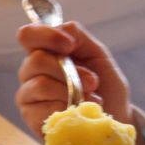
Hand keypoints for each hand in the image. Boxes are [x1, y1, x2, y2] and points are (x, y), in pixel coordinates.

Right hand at [16, 21, 132, 137]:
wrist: (115, 116)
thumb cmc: (105, 85)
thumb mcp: (99, 56)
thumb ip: (80, 37)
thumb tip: (63, 27)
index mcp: (46, 51)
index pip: (29, 35)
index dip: (47, 36)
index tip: (70, 45)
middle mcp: (32, 71)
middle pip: (37, 60)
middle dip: (70, 71)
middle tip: (93, 81)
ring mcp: (29, 95)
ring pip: (42, 84)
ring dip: (72, 91)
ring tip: (92, 99)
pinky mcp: (32, 118)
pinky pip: (45, 109)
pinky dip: (69, 110)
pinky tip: (79, 113)